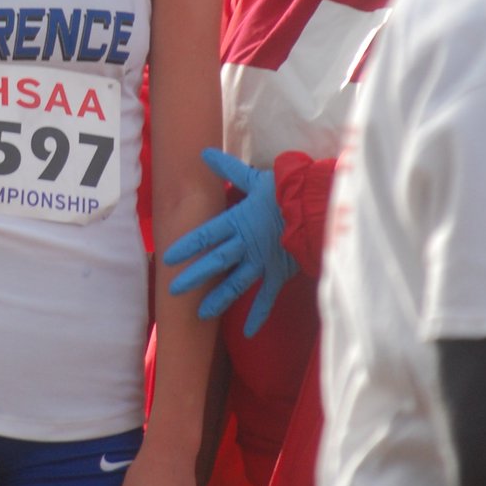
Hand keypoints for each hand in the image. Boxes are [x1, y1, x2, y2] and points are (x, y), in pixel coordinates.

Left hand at [163, 147, 298, 336]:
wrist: (318, 207)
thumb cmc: (286, 190)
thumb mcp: (256, 178)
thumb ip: (229, 170)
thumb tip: (204, 153)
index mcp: (237, 221)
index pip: (205, 235)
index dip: (187, 247)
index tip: (168, 258)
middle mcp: (246, 244)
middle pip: (215, 262)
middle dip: (194, 277)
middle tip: (173, 291)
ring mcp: (262, 261)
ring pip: (236, 283)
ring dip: (218, 298)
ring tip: (201, 313)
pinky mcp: (278, 272)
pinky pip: (266, 297)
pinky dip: (257, 314)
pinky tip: (247, 331)